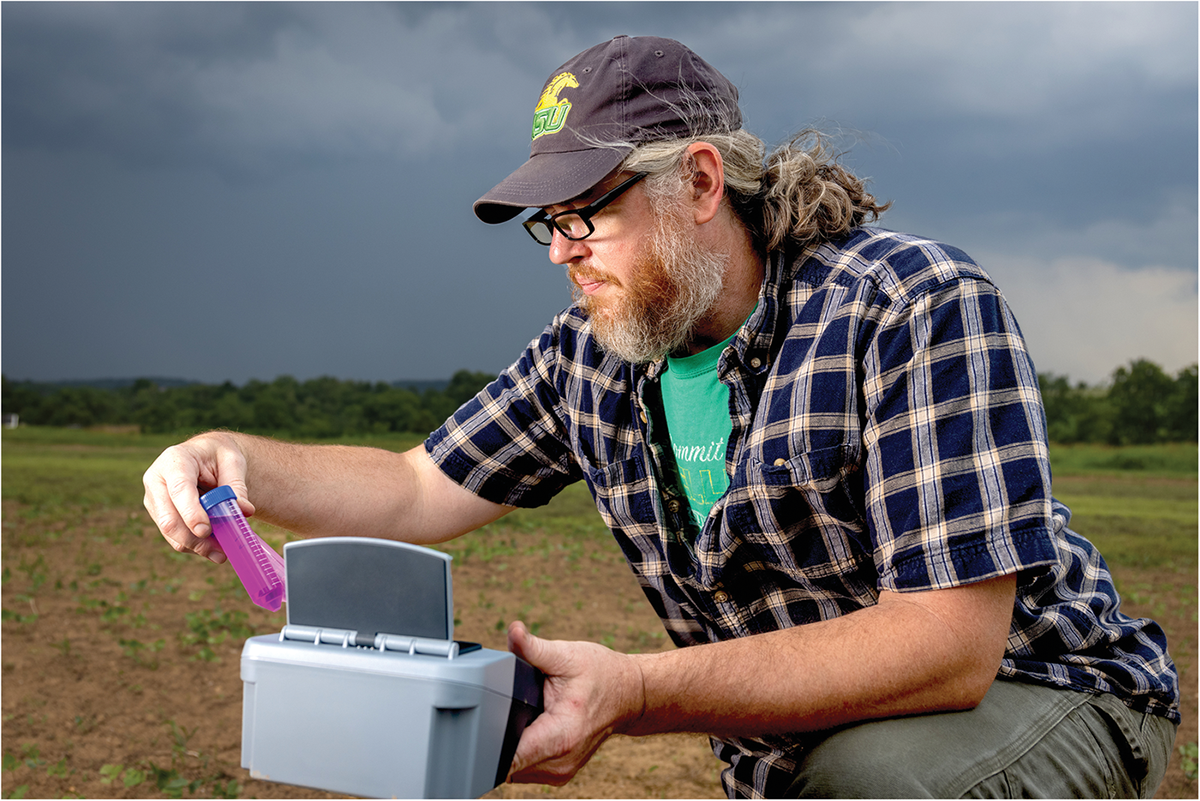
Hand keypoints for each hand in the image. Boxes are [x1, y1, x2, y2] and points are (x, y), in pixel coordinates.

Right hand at [142, 431, 254, 563]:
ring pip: (170, 532)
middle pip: (168, 518)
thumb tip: (244, 511)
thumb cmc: (218, 456)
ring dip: (196, 547)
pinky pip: (174, 536)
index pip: (179, 490)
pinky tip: (213, 547)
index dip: (190, 513)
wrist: (205, 456)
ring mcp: (154, 500)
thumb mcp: (232, 461)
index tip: (205, 531)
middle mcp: (157, 480)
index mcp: (174, 461)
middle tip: (220, 552)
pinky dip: (194, 546)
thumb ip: (237, 486)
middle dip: (194, 539)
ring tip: (221, 553)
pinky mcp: (159, 515)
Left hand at [505, 621, 644, 785]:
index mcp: (562, 735)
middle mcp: (561, 761)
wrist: (627, 694)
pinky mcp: (556, 772)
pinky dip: (522, 747)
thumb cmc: (601, 674)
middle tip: (511, 706)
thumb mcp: (567, 655)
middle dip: (499, 735)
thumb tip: (513, 632)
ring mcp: (559, 771)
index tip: (484, 722)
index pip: (511, 756)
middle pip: (507, 761)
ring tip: (525, 714)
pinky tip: (531, 726)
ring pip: (513, 768)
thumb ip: (533, 648)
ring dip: (510, 743)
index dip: (490, 741)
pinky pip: (524, 767)